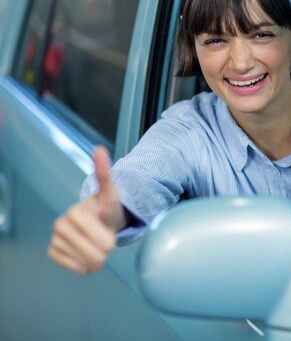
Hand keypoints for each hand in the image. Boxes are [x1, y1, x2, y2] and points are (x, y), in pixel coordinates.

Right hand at [48, 147, 125, 273]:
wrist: (100, 220)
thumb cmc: (105, 208)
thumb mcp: (111, 192)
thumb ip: (105, 173)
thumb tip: (99, 149)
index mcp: (74, 212)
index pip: (100, 239)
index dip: (109, 239)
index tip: (108, 229)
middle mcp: (60, 225)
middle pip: (94, 254)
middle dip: (105, 250)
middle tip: (104, 238)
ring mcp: (55, 239)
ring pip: (86, 263)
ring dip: (97, 257)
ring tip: (96, 244)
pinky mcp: (54, 252)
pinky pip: (76, 268)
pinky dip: (85, 264)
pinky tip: (86, 252)